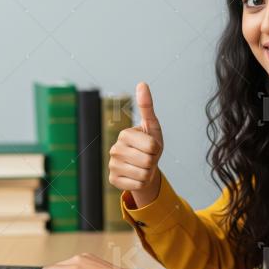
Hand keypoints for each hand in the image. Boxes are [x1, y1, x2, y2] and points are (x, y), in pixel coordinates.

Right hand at [108, 82, 163, 206]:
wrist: (143, 166)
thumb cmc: (149, 144)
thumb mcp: (152, 126)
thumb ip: (147, 106)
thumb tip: (142, 83)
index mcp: (125, 134)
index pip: (152, 146)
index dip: (157, 148)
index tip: (151, 146)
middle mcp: (114, 149)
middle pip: (148, 160)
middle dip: (153, 162)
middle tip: (147, 158)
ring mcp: (112, 165)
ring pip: (143, 174)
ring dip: (148, 172)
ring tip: (142, 166)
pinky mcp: (113, 180)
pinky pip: (137, 185)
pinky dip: (141, 183)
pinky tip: (135, 176)